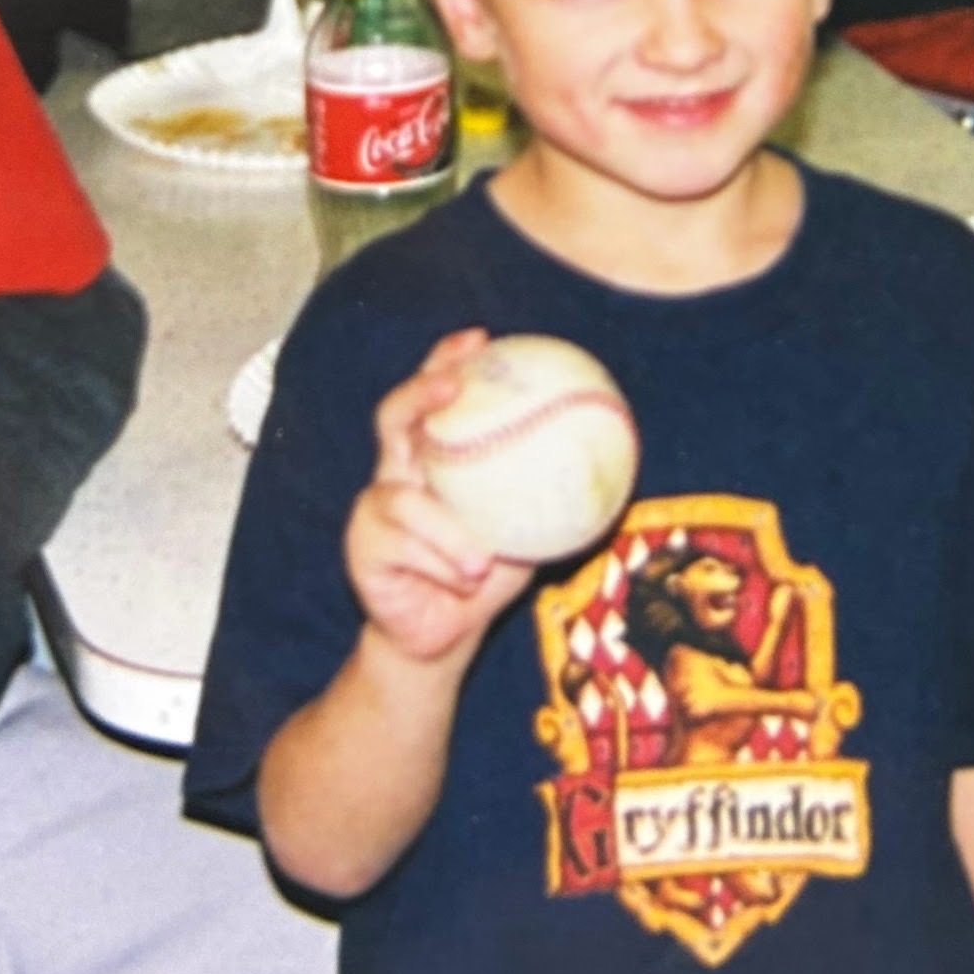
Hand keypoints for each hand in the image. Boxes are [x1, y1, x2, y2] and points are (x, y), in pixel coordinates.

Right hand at [345, 330, 534, 667]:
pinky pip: (404, 546)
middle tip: (452, 384)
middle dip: (420, 391)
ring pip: (405, 498)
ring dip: (448, 533)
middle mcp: (397, 473)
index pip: (434, 395)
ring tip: (478, 563)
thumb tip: (612, 456)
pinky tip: (461, 582)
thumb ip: (550, 496)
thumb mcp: (526, 532)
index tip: (480, 337)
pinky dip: (441, 567)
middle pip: (393, 415)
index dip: (448, 359)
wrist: (442, 636)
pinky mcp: (360, 545)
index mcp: (433, 459)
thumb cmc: (484, 576)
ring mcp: (374, 508)